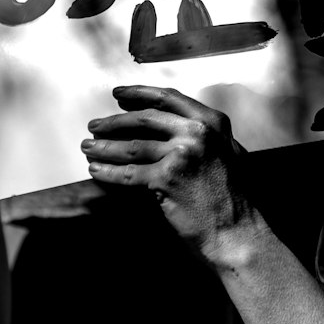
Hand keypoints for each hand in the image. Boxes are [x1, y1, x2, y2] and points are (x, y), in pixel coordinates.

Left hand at [82, 84, 255, 265]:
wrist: (235, 230)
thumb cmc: (230, 195)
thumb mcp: (225, 151)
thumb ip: (202, 133)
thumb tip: (168, 122)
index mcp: (211, 121)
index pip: (168, 97)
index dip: (139, 94)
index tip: (119, 94)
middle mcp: (197, 132)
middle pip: (145, 119)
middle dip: (114, 122)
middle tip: (95, 125)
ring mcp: (181, 154)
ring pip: (132, 147)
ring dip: (105, 147)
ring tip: (88, 147)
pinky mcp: (166, 179)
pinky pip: (129, 173)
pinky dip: (109, 172)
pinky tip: (96, 170)